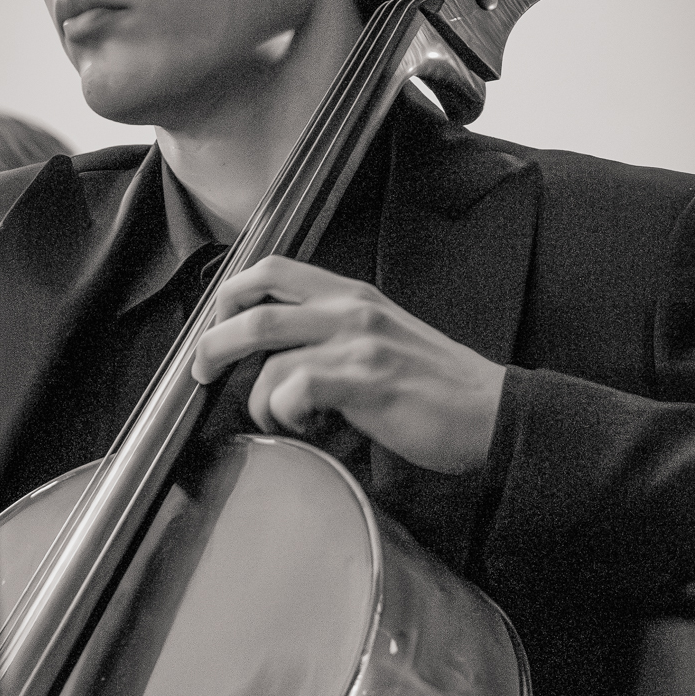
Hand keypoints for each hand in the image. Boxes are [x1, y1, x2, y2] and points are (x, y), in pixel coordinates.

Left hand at [191, 256, 505, 473]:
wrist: (493, 412)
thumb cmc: (437, 385)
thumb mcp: (383, 337)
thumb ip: (335, 335)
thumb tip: (277, 359)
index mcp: (353, 296)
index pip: (273, 270)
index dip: (231, 293)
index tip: (215, 323)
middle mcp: (351, 311)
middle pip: (253, 310)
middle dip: (213, 343)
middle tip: (201, 371)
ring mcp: (359, 344)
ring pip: (268, 358)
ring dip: (256, 399)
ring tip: (277, 419)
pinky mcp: (367, 382)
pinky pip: (295, 390)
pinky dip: (284, 413)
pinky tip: (306, 426)